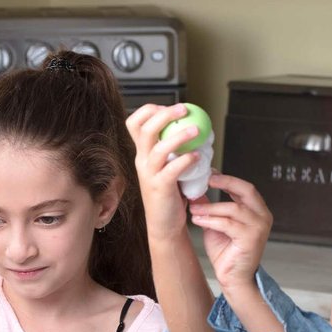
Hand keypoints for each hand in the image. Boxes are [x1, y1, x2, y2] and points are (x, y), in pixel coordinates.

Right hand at [126, 103, 204, 239]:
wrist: (164, 224)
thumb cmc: (170, 195)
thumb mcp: (168, 167)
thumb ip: (175, 150)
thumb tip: (196, 128)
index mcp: (143, 153)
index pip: (134, 123)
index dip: (149, 110)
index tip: (168, 107)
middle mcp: (142, 161)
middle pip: (145, 129)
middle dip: (164, 115)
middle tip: (184, 110)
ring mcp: (149, 174)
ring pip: (158, 148)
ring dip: (179, 136)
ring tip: (196, 131)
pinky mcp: (160, 188)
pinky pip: (172, 170)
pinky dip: (186, 160)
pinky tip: (197, 157)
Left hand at [188, 173, 273, 294]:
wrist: (233, 279)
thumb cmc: (226, 253)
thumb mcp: (215, 225)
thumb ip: (209, 208)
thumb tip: (195, 191)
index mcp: (257, 211)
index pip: (244, 187)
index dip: (226, 178)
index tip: (208, 173)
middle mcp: (263, 216)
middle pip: (246, 190)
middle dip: (225, 182)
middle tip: (205, 180)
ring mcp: (259, 228)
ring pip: (233, 208)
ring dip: (210, 207)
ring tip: (193, 208)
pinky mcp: (251, 239)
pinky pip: (228, 224)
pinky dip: (211, 220)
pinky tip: (197, 220)